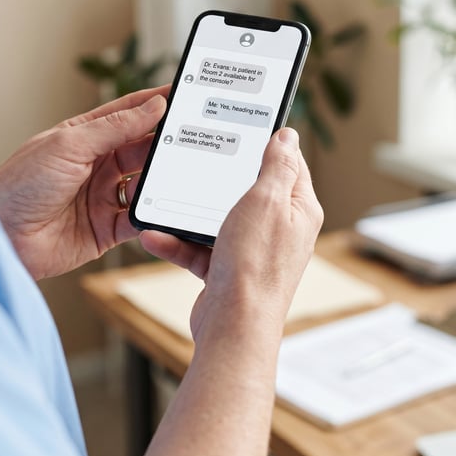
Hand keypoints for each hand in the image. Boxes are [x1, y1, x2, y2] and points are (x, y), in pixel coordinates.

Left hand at [0, 87, 167, 279]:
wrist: (1, 239)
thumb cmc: (19, 186)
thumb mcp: (69, 145)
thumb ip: (115, 127)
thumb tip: (153, 106)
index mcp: (84, 137)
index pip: (128, 113)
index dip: (156, 104)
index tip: (184, 95)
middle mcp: (96, 165)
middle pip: (141, 149)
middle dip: (164, 143)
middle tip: (192, 138)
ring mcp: (103, 197)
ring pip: (145, 183)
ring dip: (161, 179)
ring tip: (179, 172)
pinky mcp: (106, 229)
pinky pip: (139, 220)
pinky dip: (153, 216)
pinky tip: (164, 209)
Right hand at [140, 128, 322, 340]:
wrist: (233, 326)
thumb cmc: (255, 266)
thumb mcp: (267, 200)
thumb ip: (277, 165)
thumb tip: (287, 136)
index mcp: (298, 210)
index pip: (288, 165)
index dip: (268, 145)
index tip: (244, 129)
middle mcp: (280, 230)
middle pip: (248, 191)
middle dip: (219, 180)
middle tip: (199, 161)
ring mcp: (253, 251)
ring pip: (218, 220)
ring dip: (189, 214)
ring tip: (165, 204)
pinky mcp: (227, 270)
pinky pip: (200, 248)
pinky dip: (179, 243)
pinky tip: (156, 236)